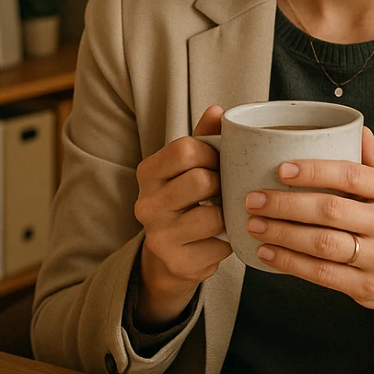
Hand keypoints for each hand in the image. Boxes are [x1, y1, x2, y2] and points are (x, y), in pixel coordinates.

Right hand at [133, 105, 232, 326]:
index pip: (184, 148)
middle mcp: (146, 204)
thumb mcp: (191, 166)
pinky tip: (220, 238)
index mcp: (148, 173)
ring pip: (212, 216)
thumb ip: (204, 137)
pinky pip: (219, 246)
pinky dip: (228, 241)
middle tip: (223, 190)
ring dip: (227, 215)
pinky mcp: (177, 263)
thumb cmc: (187, 199)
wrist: (172, 253)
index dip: (212, 153)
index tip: (219, 162)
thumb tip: (217, 110)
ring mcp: (158, 236)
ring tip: (224, 213)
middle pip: (200, 180)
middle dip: (221, 184)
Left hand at [244, 126, 373, 348]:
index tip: (281, 169)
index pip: (351, 175)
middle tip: (254, 199)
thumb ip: (372, 159)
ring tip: (254, 224)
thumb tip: (355, 127)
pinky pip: (322, 274)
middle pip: (330, 210)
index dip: (314, 171)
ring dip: (283, 234)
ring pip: (323, 244)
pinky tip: (268, 252)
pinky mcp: (366, 286)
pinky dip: (290, 263)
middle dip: (286, 204)